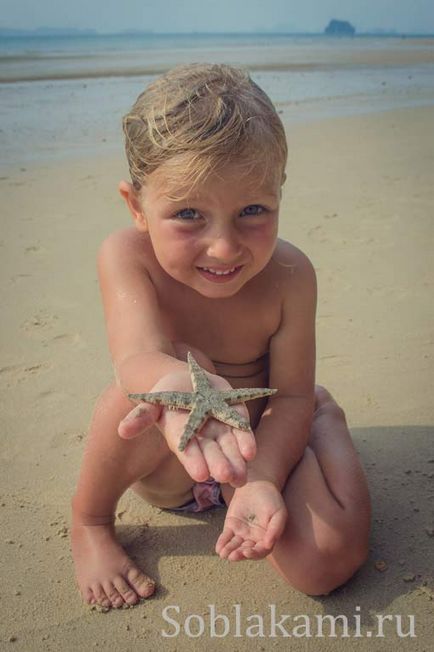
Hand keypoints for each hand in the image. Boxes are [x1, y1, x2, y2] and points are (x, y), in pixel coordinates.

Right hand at [117, 369, 255, 487]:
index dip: (193, 461)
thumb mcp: (152, 402)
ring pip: (228, 447)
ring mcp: (219, 428)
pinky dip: (246, 441)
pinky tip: (250, 453)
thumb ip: (141, 415)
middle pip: (210, 452)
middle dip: (218, 464)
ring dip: (236, 461)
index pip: (187, 449)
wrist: (188, 380)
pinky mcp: (234, 416)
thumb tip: (122, 431)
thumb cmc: (166, 393)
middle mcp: (201, 436)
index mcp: (180, 434)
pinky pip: (241, 430)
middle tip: (226, 477)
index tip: (200, 475)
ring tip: (241, 477)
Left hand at [216, 480, 286, 559]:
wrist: (258, 484)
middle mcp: (254, 539)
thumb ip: (275, 529)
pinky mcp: (231, 526)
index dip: (254, 554)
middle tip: (233, 556)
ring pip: (235, 546)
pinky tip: (219, 548)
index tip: (247, 552)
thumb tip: (268, 545)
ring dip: (229, 551)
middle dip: (239, 554)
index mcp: (267, 538)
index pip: (260, 551)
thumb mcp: (278, 513)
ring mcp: (242, 533)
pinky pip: (226, 536)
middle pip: (246, 551)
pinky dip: (222, 542)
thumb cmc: (272, 499)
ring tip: (223, 554)